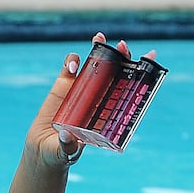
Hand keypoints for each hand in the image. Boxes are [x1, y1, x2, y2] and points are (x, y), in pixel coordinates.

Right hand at [23, 34, 152, 170]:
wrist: (44, 151)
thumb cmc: (60, 154)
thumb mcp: (65, 152)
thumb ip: (67, 146)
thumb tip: (67, 137)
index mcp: (106, 113)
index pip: (127, 90)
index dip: (140, 73)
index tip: (149, 58)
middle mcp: (97, 98)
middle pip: (114, 72)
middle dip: (120, 55)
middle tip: (122, 45)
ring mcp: (80, 89)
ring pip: (93, 63)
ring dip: (98, 48)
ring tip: (99, 38)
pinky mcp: (63, 86)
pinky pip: (69, 66)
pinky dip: (71, 61)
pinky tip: (72, 65)